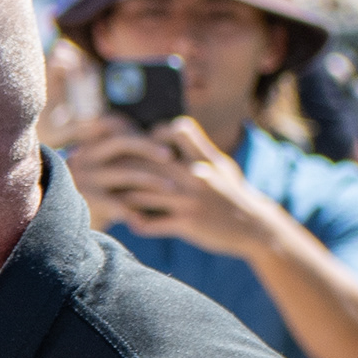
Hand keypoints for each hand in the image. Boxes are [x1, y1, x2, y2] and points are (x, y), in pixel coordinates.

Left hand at [67, 118, 281, 259]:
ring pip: (144, 193)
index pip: (178, 130)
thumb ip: (197, 150)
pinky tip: (129, 222)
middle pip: (151, 161)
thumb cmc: (233, 193)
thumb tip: (172, 130)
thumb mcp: (221, 166)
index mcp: (205, 158)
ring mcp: (190, 201)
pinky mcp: (186, 224)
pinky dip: (136, 223)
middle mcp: (196, 176)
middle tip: (102, 166)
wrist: (254, 227)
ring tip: (106, 195)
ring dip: (122, 195)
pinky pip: (151, 223)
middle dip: (124, 163)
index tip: (140, 142)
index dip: (156, 132)